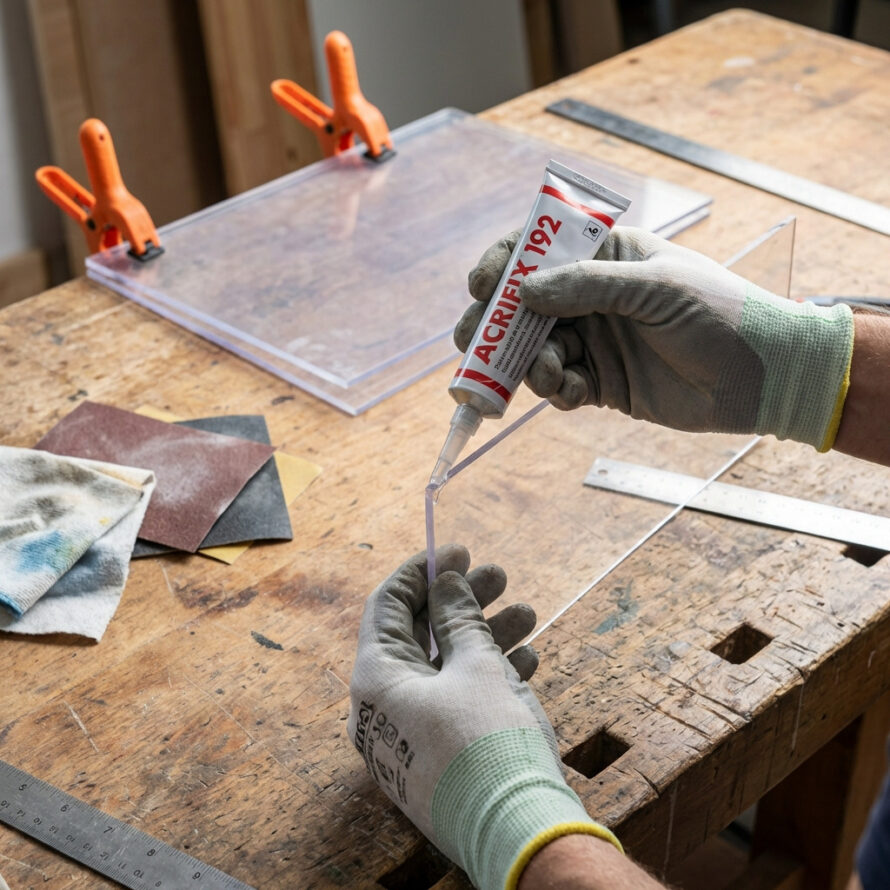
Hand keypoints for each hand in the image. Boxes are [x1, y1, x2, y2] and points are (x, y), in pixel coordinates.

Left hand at [348, 544, 620, 889]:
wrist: (517, 832)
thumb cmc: (488, 739)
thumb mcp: (476, 665)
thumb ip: (457, 617)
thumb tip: (444, 583)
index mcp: (376, 679)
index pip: (387, 605)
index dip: (422, 572)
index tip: (456, 550)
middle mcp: (384, 706)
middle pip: (420, 634)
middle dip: (462, 601)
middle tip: (499, 576)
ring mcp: (411, 734)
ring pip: (445, 666)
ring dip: (484, 635)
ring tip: (527, 613)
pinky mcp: (439, 755)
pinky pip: (456, 700)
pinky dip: (487, 674)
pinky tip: (527, 657)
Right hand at [456, 227, 853, 450]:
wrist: (761, 377)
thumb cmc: (719, 313)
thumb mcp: (654, 287)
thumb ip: (587, 286)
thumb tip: (523, 290)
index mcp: (605, 257)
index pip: (538, 251)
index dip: (503, 265)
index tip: (481, 286)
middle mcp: (591, 298)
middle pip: (523, 307)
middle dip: (494, 325)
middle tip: (471, 342)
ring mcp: (594, 341)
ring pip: (535, 351)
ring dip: (528, 365)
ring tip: (547, 375)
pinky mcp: (600, 383)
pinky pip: (559, 386)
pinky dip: (557, 391)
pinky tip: (573, 392)